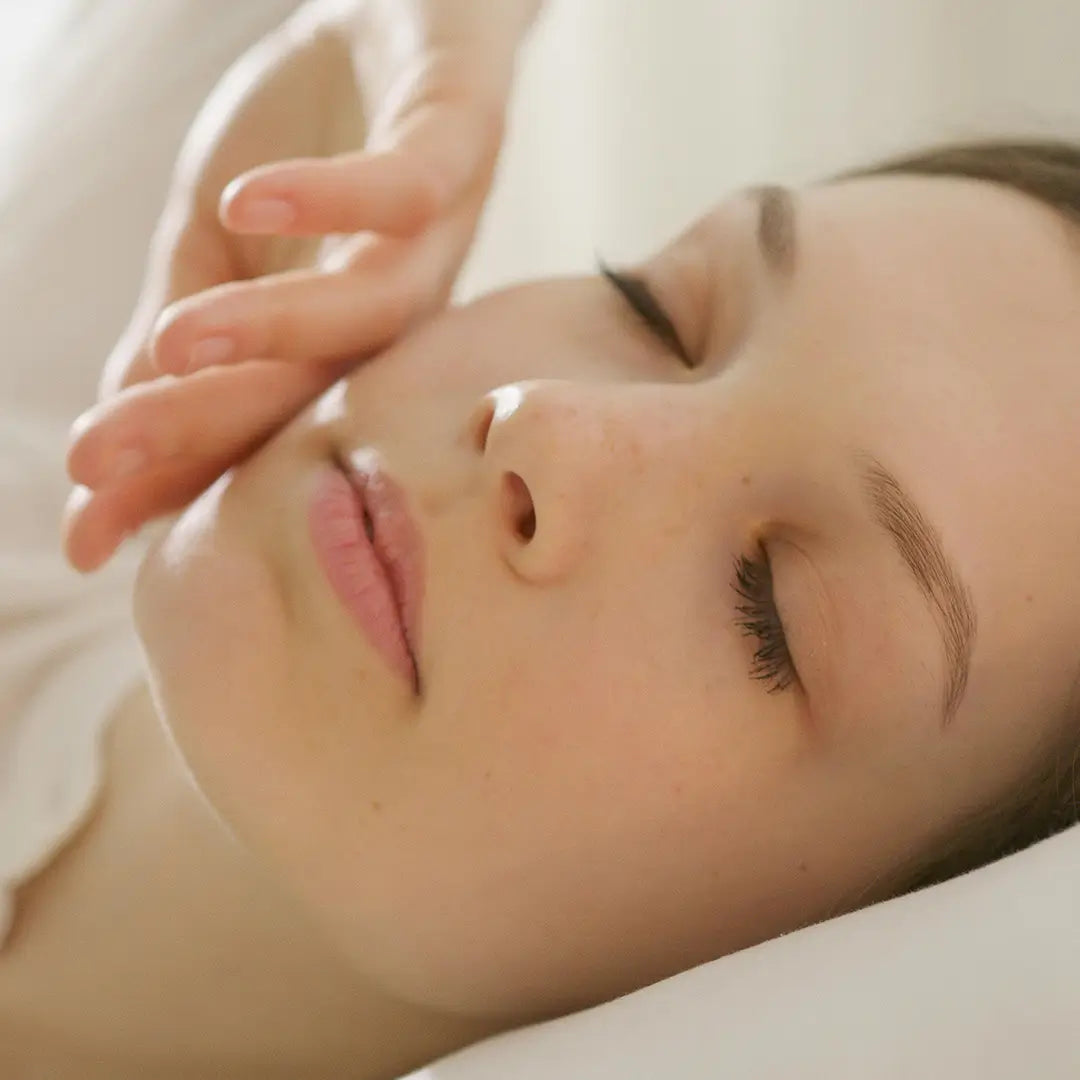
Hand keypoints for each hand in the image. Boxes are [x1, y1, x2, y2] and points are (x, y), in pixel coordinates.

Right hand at [64, 0, 540, 572]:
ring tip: (173, 341)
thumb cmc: (307, 144)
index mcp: (339, 346)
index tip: (84, 540)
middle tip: (98, 460)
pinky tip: (250, 201)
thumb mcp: (211, 246)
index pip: (251, 424)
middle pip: (308, 387)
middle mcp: (396, 312)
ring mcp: (436, 234)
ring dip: (269, 328)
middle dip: (203, 425)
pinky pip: (407, 184)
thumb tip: (103, 459)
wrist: (398, 17)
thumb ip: (171, 341)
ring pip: (368, 310)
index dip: (172, 479)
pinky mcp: (458, 143)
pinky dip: (336, 198)